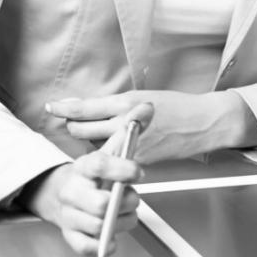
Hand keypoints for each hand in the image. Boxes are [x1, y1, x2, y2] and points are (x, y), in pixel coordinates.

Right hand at [19, 106, 149, 256]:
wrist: (59, 192)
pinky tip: (112, 236)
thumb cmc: (91, 173)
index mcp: (83, 167)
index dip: (121, 169)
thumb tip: (147, 108)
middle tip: (133, 198)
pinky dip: (102, 244)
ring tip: (126, 212)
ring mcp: (70, 214)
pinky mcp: (71, 234)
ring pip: (99, 225)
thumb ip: (130, 131)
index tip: (138, 172)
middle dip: (126, 202)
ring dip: (122, 221)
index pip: (99, 165)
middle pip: (101, 203)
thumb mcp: (109, 149)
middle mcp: (73, 192)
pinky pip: (85, 246)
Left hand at [48, 90, 256, 162]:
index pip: (84, 108)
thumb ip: (114, 105)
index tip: (52, 108)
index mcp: (127, 103)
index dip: (64, 109)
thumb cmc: (178, 107)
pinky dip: (111, 152)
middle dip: (75, 126)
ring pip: (94, 145)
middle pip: (81, 129)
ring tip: (108, 133)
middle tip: (77, 122)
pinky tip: (120, 145)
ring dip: (94, 140)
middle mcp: (125, 123)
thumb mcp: (143, 97)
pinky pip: (113, 156)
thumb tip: (86, 108)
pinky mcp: (138, 159)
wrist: (204, 123)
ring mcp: (131, 143)